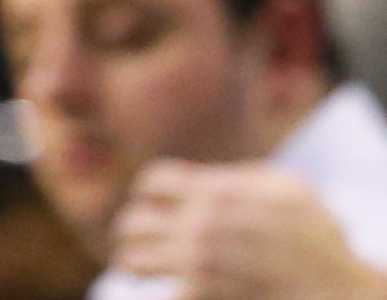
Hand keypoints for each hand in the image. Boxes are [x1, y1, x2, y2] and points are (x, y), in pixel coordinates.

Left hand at [114, 161, 386, 299]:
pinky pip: (165, 293)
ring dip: (132, 261)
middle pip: (133, 222)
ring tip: (136, 264)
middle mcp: (198, 224)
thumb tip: (208, 178)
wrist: (335, 285)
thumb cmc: (314, 234)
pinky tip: (171, 288)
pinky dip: (163, 291)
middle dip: (129, 229)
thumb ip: (239, 177)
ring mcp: (199, 261)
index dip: (147, 192)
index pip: (152, 182)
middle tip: (131, 236)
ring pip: (135, 260)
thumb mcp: (284, 186)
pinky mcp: (204, 291)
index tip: (150, 202)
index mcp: (214, 191)